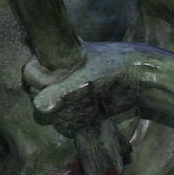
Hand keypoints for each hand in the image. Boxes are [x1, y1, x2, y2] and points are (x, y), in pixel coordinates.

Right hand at [27, 43, 149, 125]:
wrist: (143, 80)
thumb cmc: (115, 70)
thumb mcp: (87, 80)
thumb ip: (63, 93)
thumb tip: (38, 107)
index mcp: (57, 55)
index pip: (31, 71)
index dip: (39, 81)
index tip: (56, 82)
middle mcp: (59, 72)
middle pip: (40, 94)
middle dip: (58, 100)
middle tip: (80, 93)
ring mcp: (69, 90)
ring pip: (52, 110)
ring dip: (70, 112)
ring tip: (91, 102)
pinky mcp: (79, 104)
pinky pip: (65, 118)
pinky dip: (76, 119)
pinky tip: (93, 111)